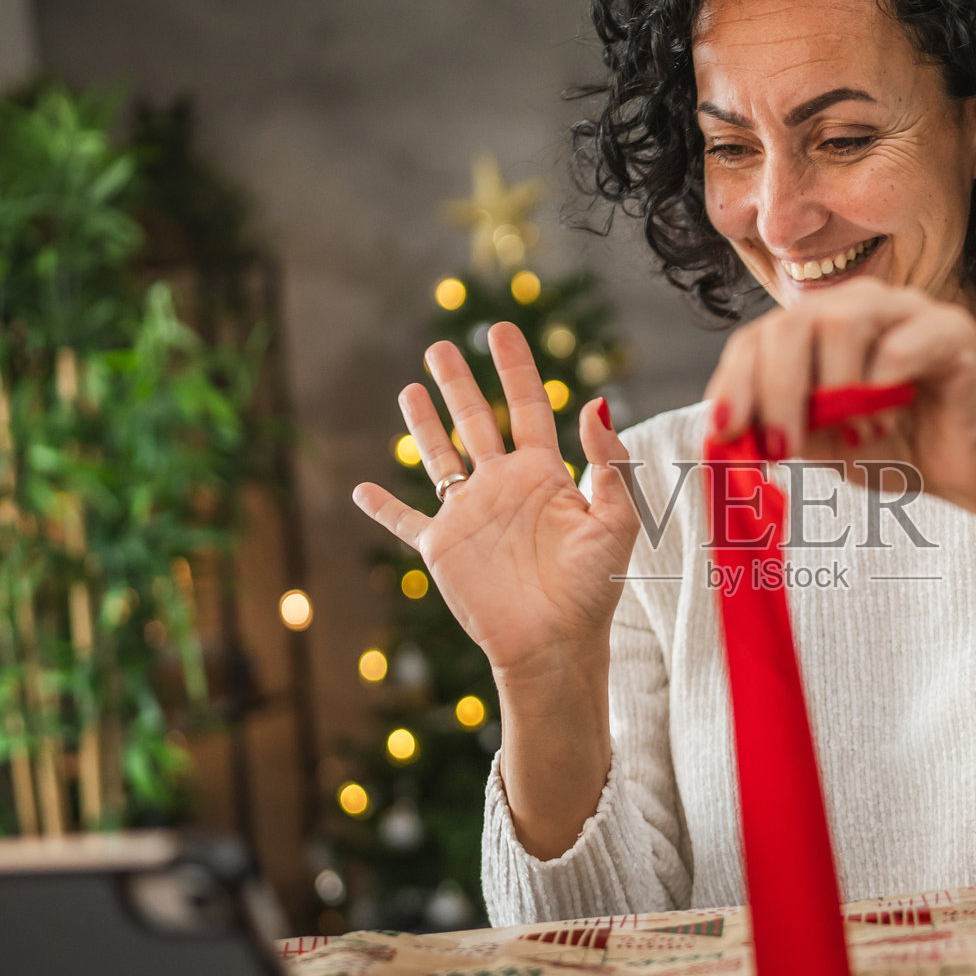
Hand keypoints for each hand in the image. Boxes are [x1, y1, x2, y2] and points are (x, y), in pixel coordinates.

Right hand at [353, 323, 638, 683]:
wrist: (556, 644)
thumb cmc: (594, 588)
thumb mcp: (615, 520)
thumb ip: (608, 463)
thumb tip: (595, 402)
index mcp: (544, 475)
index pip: (528, 407)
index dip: (516, 368)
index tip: (501, 330)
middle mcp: (503, 487)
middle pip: (476, 421)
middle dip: (459, 383)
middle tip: (440, 345)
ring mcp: (470, 515)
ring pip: (439, 458)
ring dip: (423, 425)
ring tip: (409, 388)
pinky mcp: (442, 548)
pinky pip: (406, 522)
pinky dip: (382, 508)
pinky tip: (360, 491)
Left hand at [703, 279, 975, 540]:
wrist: (963, 467)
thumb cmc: (891, 446)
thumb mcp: (818, 443)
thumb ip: (776, 430)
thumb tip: (724, 433)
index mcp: (817, 327)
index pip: (758, 337)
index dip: (735, 382)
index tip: (725, 432)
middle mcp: (859, 305)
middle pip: (796, 322)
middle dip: (778, 390)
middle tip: (781, 447)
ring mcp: (907, 311)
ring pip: (845, 322)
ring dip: (833, 388)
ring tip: (848, 435)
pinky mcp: (952, 331)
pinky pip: (901, 346)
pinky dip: (881, 391)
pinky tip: (884, 425)